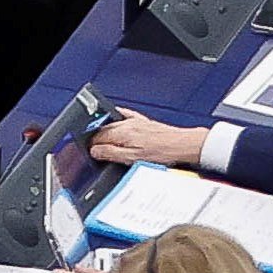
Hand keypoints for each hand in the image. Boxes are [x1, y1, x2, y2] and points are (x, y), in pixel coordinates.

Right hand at [84, 113, 205, 169]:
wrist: (183, 145)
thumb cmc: (163, 153)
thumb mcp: (134, 159)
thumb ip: (112, 153)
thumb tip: (95, 151)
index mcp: (122, 133)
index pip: (97, 137)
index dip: (91, 146)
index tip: (89, 152)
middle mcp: (126, 123)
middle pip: (103, 129)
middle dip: (96, 138)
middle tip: (94, 149)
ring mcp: (135, 120)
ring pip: (112, 122)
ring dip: (104, 129)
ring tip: (100, 138)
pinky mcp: (143, 120)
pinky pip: (125, 114)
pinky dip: (116, 115)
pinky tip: (115, 117)